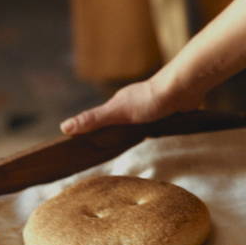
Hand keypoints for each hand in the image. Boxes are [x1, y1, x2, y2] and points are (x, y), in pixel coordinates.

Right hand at [59, 77, 201, 135]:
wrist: (182, 91)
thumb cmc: (149, 100)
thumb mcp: (116, 112)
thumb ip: (93, 120)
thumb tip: (64, 127)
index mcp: (119, 104)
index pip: (102, 121)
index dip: (95, 134)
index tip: (89, 149)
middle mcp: (133, 105)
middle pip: (121, 123)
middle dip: (117, 136)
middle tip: (113, 153)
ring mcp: (151, 109)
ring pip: (140, 125)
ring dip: (138, 134)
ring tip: (135, 149)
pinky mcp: (167, 113)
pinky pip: (158, 126)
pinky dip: (155, 132)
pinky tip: (157, 140)